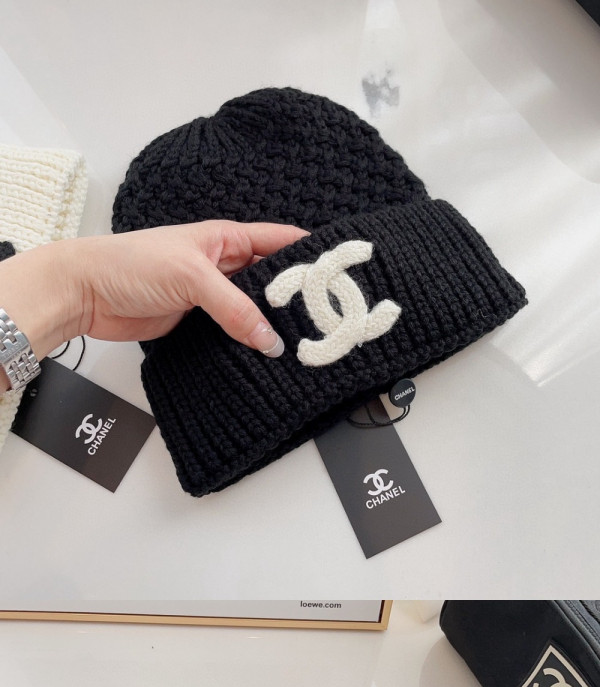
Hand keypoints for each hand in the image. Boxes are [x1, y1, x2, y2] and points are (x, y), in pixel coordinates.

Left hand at [0, 220, 303, 380]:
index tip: (342, 271)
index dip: (311, 255)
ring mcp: (210, 298)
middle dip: (298, 300)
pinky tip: (265, 361)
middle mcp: (222, 266)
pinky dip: (247, 348)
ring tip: (305, 347)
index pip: (280, 242)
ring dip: (272, 330)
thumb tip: (269, 340)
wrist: (88, 292)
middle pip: (272, 282)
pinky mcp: (196, 326)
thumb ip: (234, 308)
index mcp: (226, 239)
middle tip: (330, 321)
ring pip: (253, 314)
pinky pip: (232, 336)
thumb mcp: (192, 278)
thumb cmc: (132, 263)